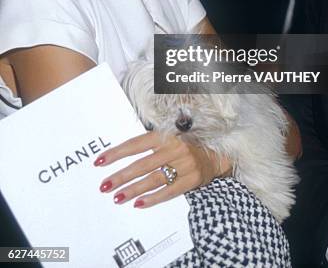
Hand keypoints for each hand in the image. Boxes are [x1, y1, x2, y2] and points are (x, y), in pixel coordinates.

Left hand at [94, 130, 230, 207]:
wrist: (216, 153)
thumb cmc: (186, 144)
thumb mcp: (169, 137)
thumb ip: (150, 144)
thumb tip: (120, 154)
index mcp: (166, 134)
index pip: (136, 144)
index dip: (117, 153)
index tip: (99, 162)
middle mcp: (174, 148)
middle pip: (142, 164)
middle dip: (121, 176)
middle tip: (105, 186)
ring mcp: (184, 164)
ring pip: (153, 179)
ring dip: (133, 190)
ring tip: (118, 197)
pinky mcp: (192, 179)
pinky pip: (169, 191)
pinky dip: (153, 198)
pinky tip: (139, 204)